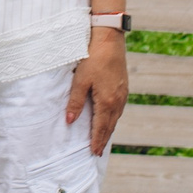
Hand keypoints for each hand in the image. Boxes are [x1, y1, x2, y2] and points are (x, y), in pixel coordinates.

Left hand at [68, 29, 128, 153]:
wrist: (110, 40)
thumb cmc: (93, 58)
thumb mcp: (80, 80)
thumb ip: (75, 102)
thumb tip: (69, 121)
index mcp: (107, 101)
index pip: (101, 127)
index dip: (96, 141)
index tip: (93, 152)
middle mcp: (118, 101)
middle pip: (110, 125)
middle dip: (103, 139)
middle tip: (97, 152)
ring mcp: (123, 94)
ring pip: (115, 117)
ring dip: (109, 129)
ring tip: (102, 139)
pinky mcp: (124, 87)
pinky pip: (119, 108)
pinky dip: (113, 118)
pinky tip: (109, 118)